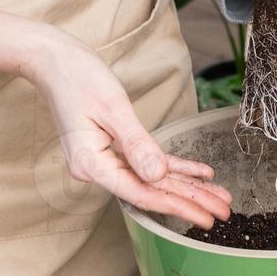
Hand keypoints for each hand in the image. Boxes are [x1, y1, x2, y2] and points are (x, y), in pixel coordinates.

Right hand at [23, 31, 231, 228]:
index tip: (205, 216)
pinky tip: (200, 173)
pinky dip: (173, 167)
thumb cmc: (77, 77)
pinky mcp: (111, 149)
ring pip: (153, 180)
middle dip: (190, 201)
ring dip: (187, 187)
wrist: (53, 59)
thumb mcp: (113, 109)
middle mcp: (97, 169)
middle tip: (224, 213)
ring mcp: (104, 160)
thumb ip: (137, 145)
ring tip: (219, 197)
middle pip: (150, 191)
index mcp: (91, 164)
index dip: (177, 206)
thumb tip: (158, 176)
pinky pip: (147, 163)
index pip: (141, 194)